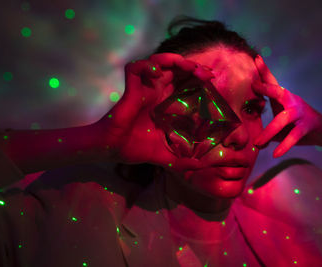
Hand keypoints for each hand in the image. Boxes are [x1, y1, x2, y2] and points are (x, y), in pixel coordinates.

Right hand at [95, 53, 213, 170]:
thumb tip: (199, 167)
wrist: (111, 150)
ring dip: (175, 60)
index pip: (181, 81)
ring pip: (158, 61)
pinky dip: (146, 66)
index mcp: (162, 103)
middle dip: (191, 66)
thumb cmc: (132, 149)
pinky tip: (157, 73)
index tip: (210, 79)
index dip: (195, 76)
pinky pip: (135, 68)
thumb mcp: (163, 156)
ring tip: (190, 67)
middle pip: (174, 68)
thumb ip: (181, 161)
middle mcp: (153, 91)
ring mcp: (141, 88)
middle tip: (206, 74)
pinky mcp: (130, 89)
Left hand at [253, 55, 321, 157]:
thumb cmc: (298, 125)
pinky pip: (294, 136)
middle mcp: (292, 101)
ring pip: (282, 119)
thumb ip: (268, 128)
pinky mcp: (307, 126)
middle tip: (254, 85)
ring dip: (268, 132)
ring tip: (258, 143)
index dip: (264, 71)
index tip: (256, 58)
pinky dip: (284, 146)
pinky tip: (276, 153)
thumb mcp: (281, 123)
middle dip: (266, 87)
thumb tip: (255, 140)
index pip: (272, 82)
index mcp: (284, 98)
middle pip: (278, 91)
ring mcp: (300, 112)